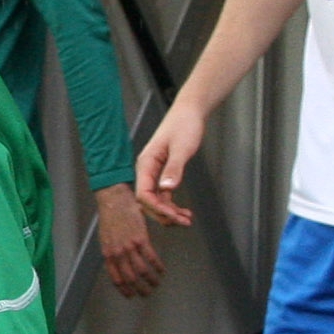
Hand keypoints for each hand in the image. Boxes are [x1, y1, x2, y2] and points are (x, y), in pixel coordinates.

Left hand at [93, 183, 163, 299]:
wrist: (114, 201)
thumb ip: (112, 253)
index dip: (124, 290)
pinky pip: (151, 257)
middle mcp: (118, 253)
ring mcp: (129, 247)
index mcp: (108, 255)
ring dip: (151, 280)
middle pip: (130, 278)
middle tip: (147, 294)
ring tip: (156, 283)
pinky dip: (157, 266)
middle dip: (140, 289)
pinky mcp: (140, 239)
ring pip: (142, 271)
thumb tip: (117, 264)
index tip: (131, 296)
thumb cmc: (110, 218)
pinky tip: (162, 270)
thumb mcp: (106, 238)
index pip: (116, 279)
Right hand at [132, 103, 203, 227]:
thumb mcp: (182, 148)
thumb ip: (174, 169)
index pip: (144, 194)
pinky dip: (172, 204)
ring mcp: (154, 172)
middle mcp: (146, 170)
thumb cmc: (184, 125)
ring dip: (168, 212)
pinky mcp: (163, 172)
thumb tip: (166, 188)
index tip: (174, 216)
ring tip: (186, 219)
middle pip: (148, 201)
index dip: (157, 208)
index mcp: (146, 163)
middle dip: (164, 214)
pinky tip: (183, 211)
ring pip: (156, 199)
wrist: (189, 112)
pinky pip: (163, 194)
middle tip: (183, 221)